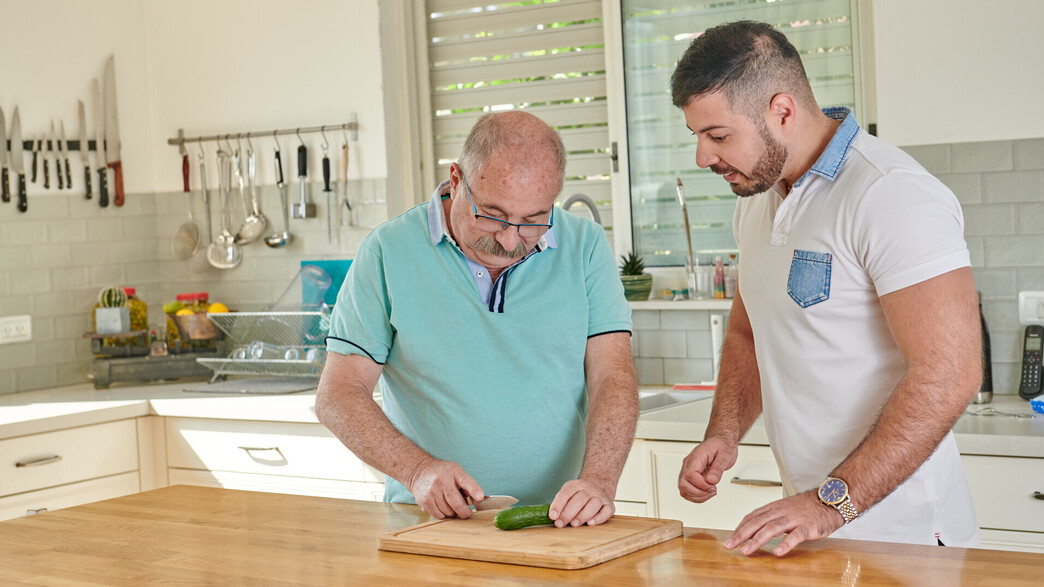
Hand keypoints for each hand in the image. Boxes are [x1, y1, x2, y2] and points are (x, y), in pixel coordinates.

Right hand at [406, 457, 483, 519]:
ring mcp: (431, 491)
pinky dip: (443, 514)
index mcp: (453, 472)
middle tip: (467, 513)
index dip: (474, 490)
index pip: (466, 481)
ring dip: (453, 512)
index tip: (479, 497)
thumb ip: (469, 485)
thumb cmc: (443, 473)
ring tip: (450, 504)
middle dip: (464, 512)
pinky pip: (439, 516)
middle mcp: (441, 481)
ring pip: (448, 512)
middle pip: (457, 504)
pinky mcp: (424, 501)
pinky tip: (442, 506)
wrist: (420, 471)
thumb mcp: (457, 472)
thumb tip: (480, 500)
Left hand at [549, 479, 613, 527]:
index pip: (566, 493)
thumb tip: (552, 517)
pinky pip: (606, 511)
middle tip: (560, 524)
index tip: (552, 516)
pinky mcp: (610, 506)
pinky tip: (590, 523)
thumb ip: (560, 503)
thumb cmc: (579, 494)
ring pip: (593, 504)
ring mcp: (600, 497)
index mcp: (576, 485)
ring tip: (574, 524)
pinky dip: (599, 518)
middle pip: (579, 499)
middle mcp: (589, 489)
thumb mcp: (569, 492)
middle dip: (568, 513)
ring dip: (582, 515)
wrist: (600, 484)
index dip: (558, 505)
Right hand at [678, 436, 736, 502]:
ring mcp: (688, 470)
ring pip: (683, 489)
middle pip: (683, 484)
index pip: (690, 475)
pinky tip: (706, 493)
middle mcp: (689, 464)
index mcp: (696, 457)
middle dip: (699, 493)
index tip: (713, 486)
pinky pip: (687, 489)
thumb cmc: (722, 446)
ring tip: (710, 492)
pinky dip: (696, 496)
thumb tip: (711, 480)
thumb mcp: (725, 456)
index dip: (701, 485)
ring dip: (697, 496)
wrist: (720, 441)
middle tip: (712, 491)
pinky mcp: (690, 476)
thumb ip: (717, 469)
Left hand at [724, 491, 844, 556]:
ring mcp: (794, 518)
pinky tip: (777, 552)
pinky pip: (795, 535)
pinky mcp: (808, 526)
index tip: (730, 538)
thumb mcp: (785, 508)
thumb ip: (771, 517)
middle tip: (729, 545)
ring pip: (771, 528)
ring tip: (746, 551)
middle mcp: (781, 511)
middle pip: (757, 522)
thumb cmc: (807, 507)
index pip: (752, 516)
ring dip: (756, 540)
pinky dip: (785, 544)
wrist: (831, 499)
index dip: (740, 527)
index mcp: (774, 507)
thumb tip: (755, 528)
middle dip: (741, 534)